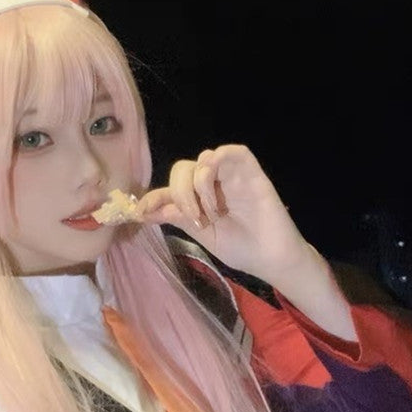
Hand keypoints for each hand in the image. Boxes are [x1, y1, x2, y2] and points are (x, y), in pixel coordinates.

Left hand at [135, 144, 312, 287]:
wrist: (271, 260)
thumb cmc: (241, 249)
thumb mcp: (203, 235)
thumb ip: (179, 218)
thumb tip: (147, 211)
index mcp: (200, 198)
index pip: (171, 188)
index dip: (153, 196)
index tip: (140, 213)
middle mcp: (213, 184)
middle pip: (183, 169)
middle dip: (180, 193)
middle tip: (194, 218)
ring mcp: (232, 176)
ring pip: (204, 158)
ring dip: (199, 184)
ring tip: (212, 212)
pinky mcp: (252, 173)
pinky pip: (235, 152)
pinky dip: (218, 162)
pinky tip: (218, 188)